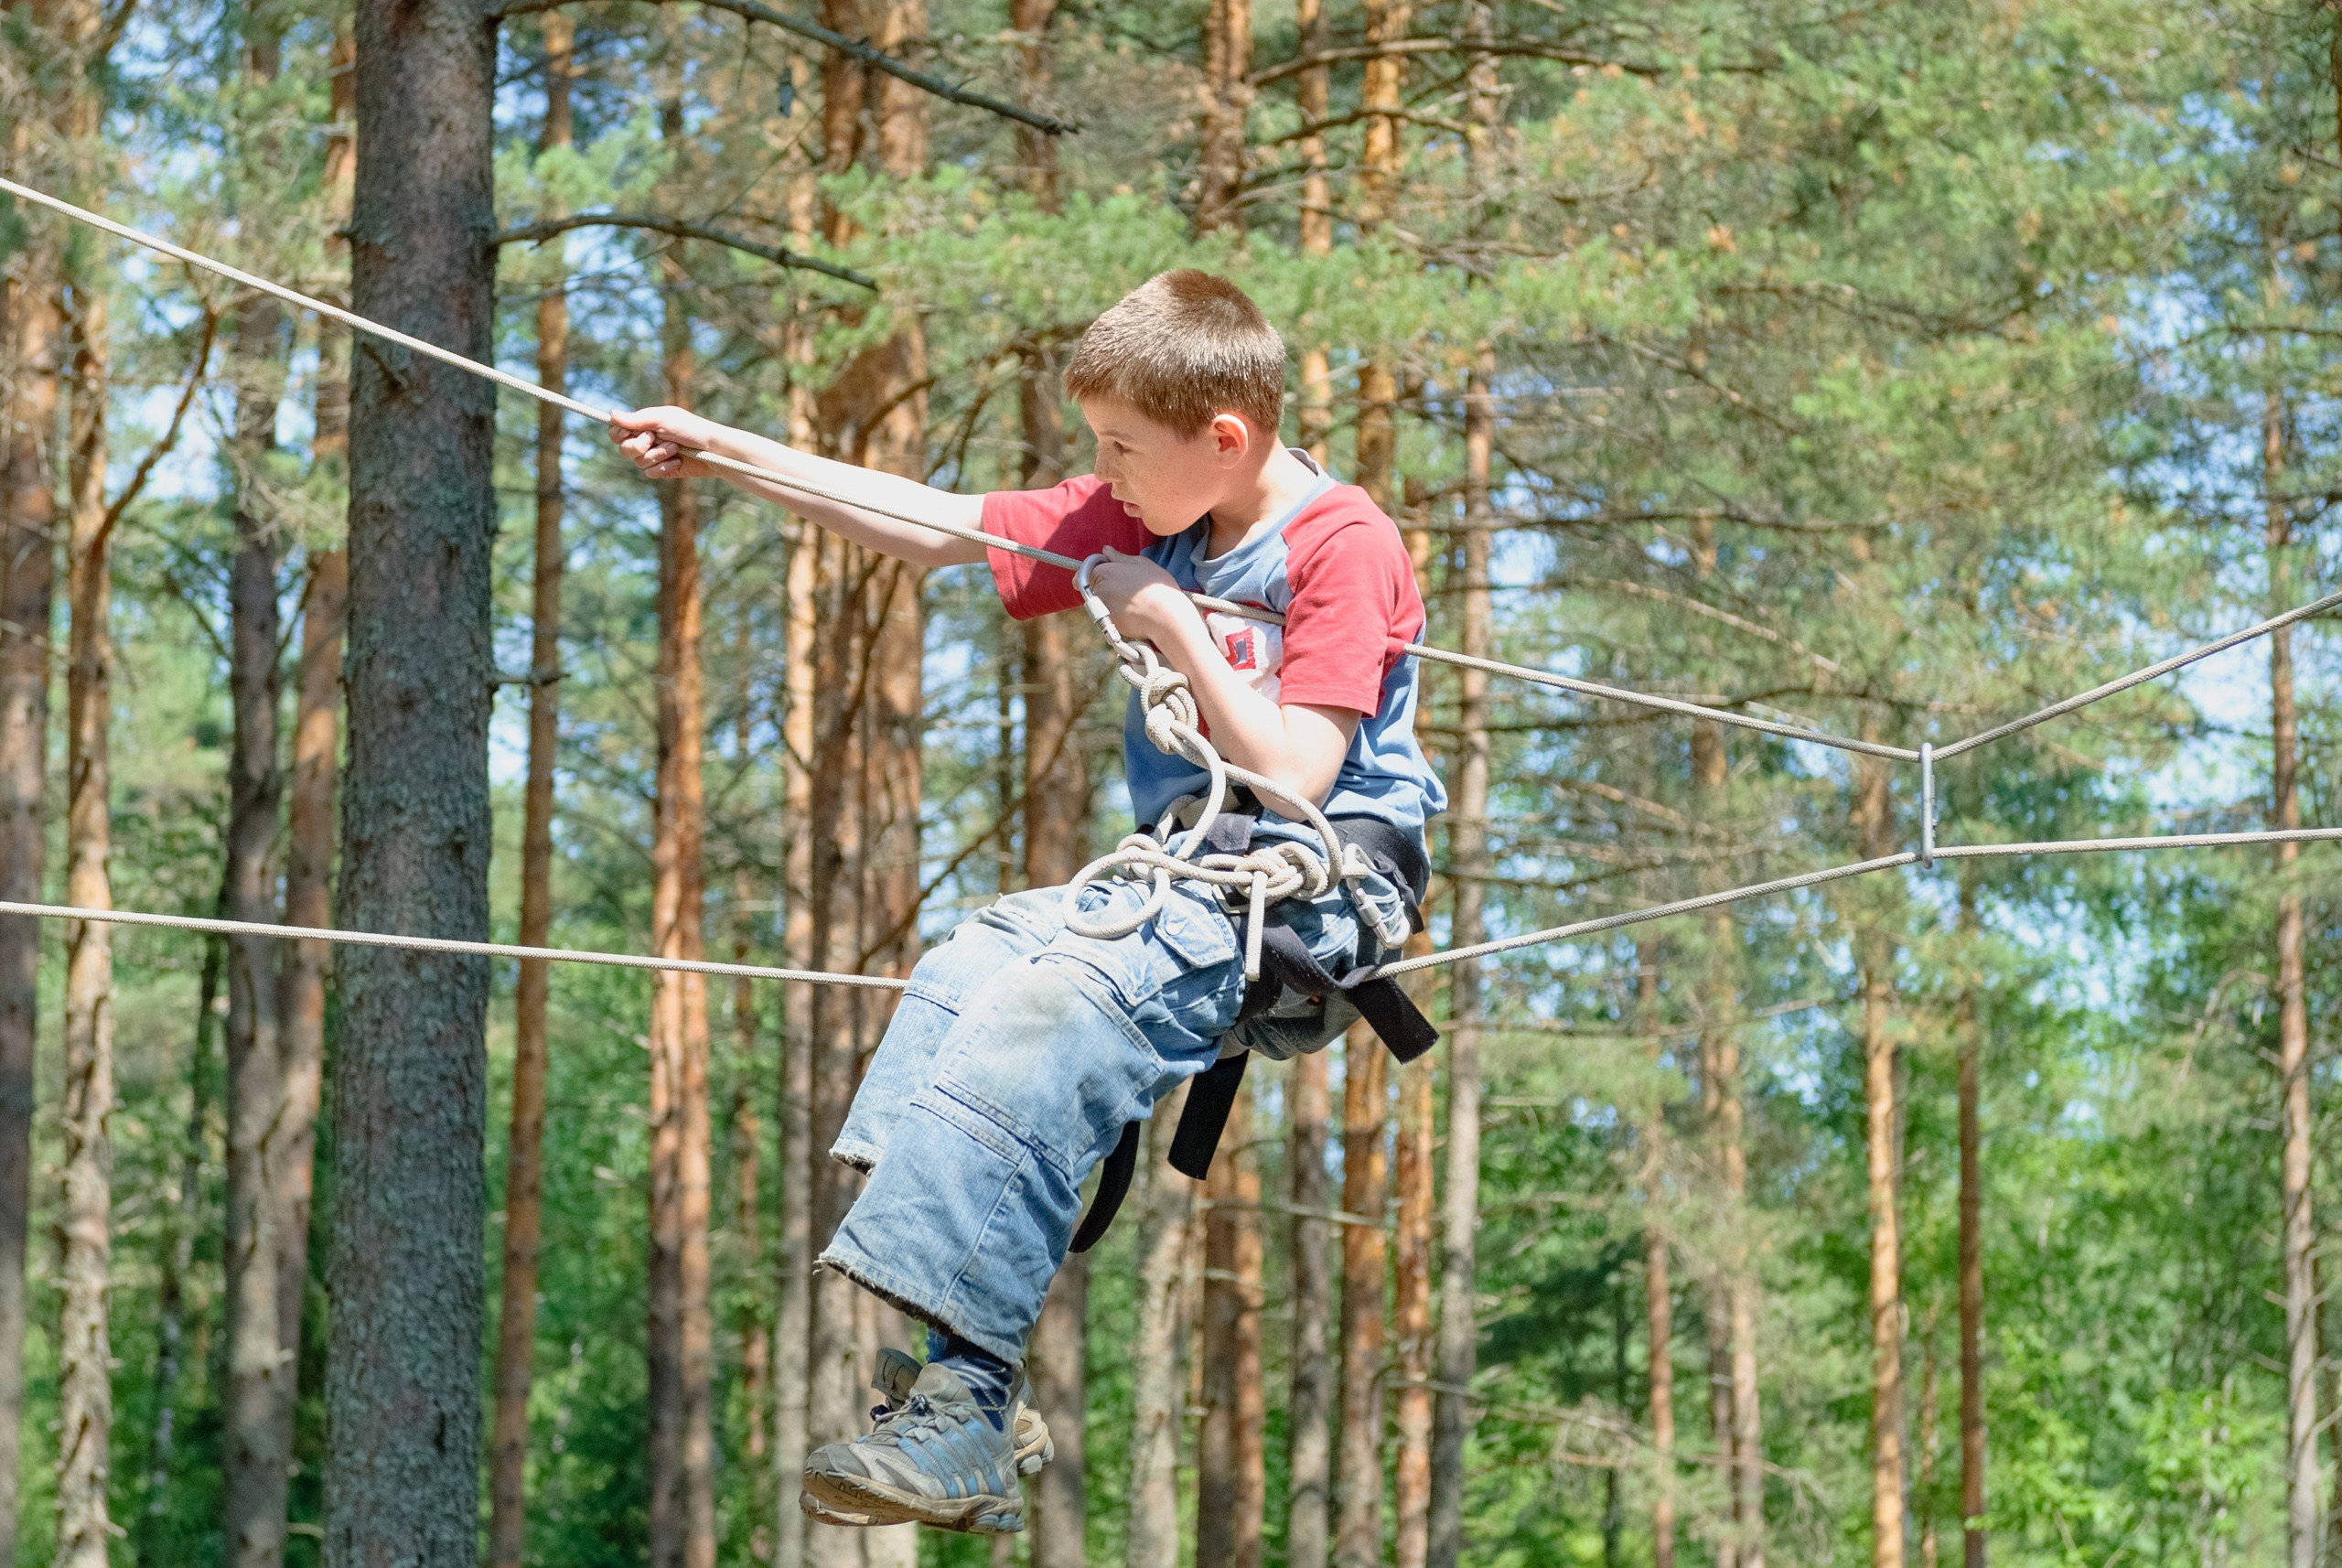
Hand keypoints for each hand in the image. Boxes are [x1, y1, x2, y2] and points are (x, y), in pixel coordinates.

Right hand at [609, 406, 725, 478]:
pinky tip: (677, 461)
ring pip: (638, 462)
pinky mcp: (662, 470)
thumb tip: (611, 415)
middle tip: (653, 438)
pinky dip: (663, 467)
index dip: (619, 433)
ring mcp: (653, 456)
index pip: (617, 430)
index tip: (630, 432)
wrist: (713, 450)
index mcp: (644, 424)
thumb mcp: (664, 419)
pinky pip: (650, 473)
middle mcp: (646, 440)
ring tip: (674, 448)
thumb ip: (638, 419)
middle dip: (638, 446)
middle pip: (624, 449)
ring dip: (657, 455)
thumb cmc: (691, 429)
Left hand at [1087, 547, 1199, 648]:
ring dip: (1112, 600)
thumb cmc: (1156, 587)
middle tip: (1129, 588)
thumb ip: (1119, 557)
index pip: (1088, 569)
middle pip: (1094, 586)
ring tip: (1134, 601)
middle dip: (1106, 585)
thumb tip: (1105, 550)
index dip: (1101, 569)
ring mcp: (1101, 609)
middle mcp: (1097, 590)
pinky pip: (1109, 616)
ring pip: (1101, 602)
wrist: (1165, 616)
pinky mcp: (1108, 624)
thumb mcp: (1140, 563)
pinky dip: (1118, 614)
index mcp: (1102, 572)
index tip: (1116, 572)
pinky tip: (1134, 612)